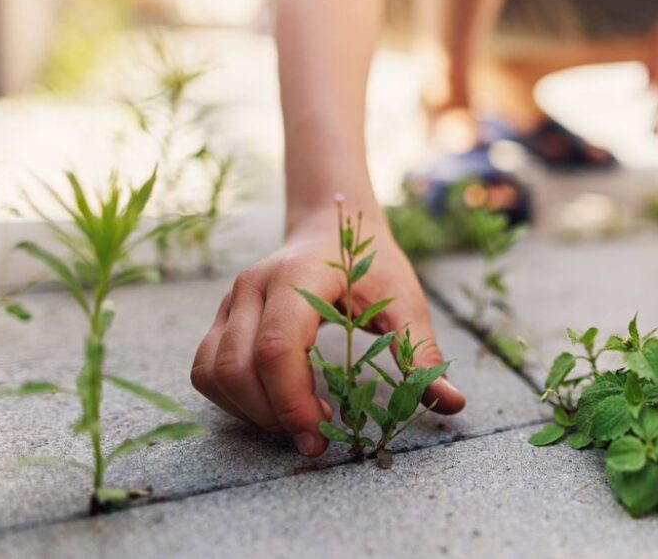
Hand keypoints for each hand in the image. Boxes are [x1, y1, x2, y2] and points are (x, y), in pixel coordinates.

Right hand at [190, 204, 464, 456]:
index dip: (293, 401)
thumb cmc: (370, 261)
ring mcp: (231, 301)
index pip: (279, 348)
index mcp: (297, 277)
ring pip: (214, 372)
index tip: (321, 436)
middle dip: (273, 414)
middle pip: (238, 367)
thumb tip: (451, 402)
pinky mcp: (221, 317)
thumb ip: (422, 352)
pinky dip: (232, 399)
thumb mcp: (405, 299)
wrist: (332, 221)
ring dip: (250, 411)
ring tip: (296, 418)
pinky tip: (273, 405)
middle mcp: (253, 287)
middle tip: (315, 436)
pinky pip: (206, 369)